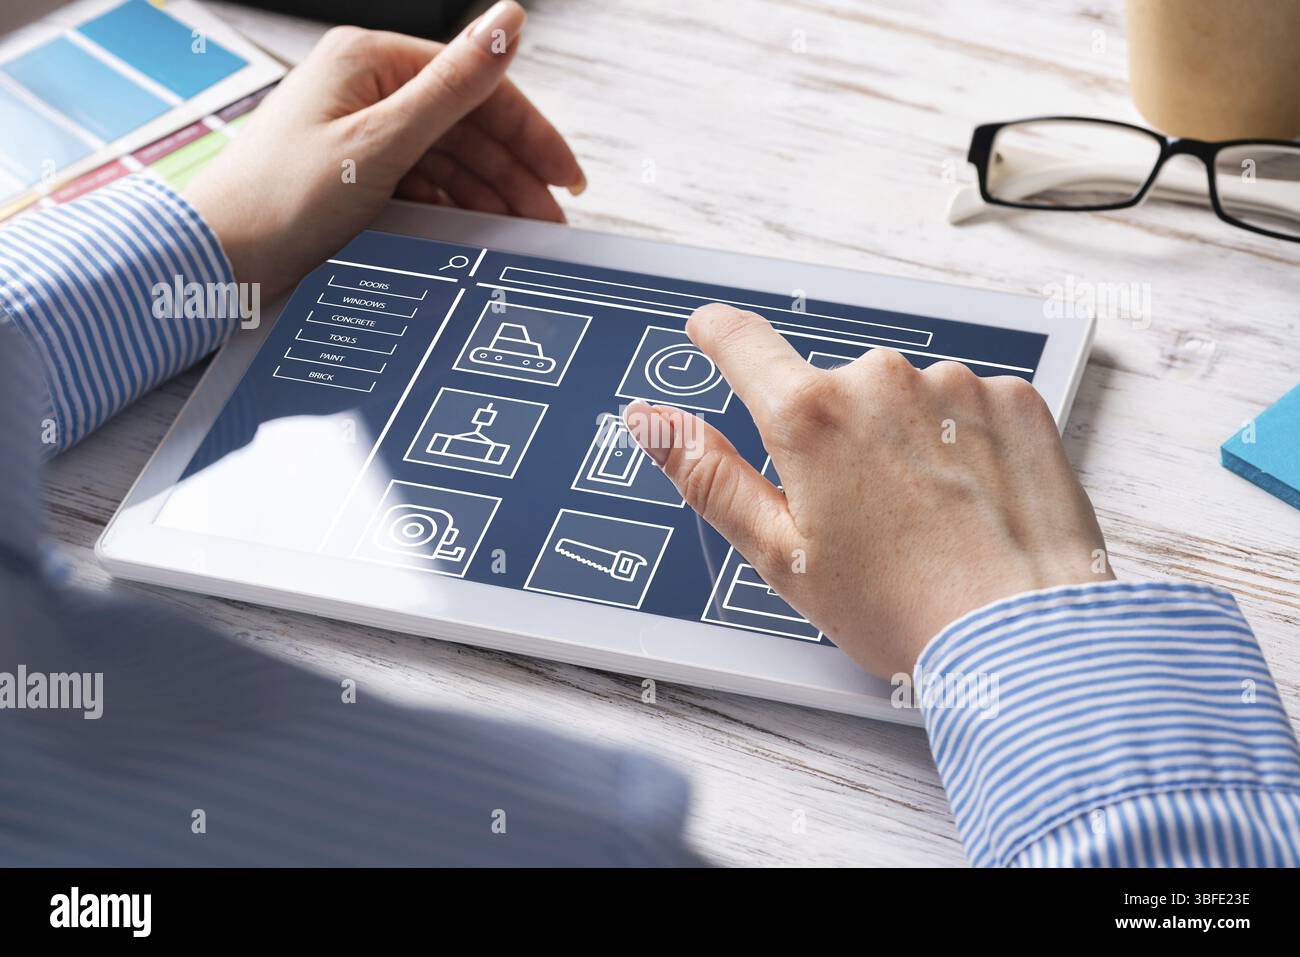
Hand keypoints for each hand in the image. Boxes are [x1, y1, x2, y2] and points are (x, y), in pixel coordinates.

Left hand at [185, 1, 582, 299]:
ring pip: (449, 158)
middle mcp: (367, 88)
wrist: (218, 260)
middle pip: (466, 124)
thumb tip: (510, 20)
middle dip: (513, 172)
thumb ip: (454, 85)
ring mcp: (361, 131)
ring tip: (521, 232)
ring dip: (488, 193)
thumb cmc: (279, 199)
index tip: (564, 176)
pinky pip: (423, 182)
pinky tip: (474, 230)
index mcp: (370, 61)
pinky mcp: (355, 172)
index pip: (475, 85)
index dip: (529, 131)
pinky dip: (453, 206)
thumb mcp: (381, 141)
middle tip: (549, 217)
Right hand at [626, 304, 1111, 678]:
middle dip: (837, 438)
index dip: (719, 335)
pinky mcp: (1014, 399)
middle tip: (862, 514)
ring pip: (904, 401)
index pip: (742, 342)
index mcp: (811, 417)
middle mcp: (880, 381)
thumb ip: (707, 473)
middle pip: (832, 390)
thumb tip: (651, 421)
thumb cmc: (902, 608)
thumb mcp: (779, 553)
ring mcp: (955, 385)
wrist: (1023, 637)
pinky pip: (967, 406)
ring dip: (904, 441)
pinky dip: (963, 444)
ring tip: (928, 519)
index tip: (713, 331)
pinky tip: (972, 501)